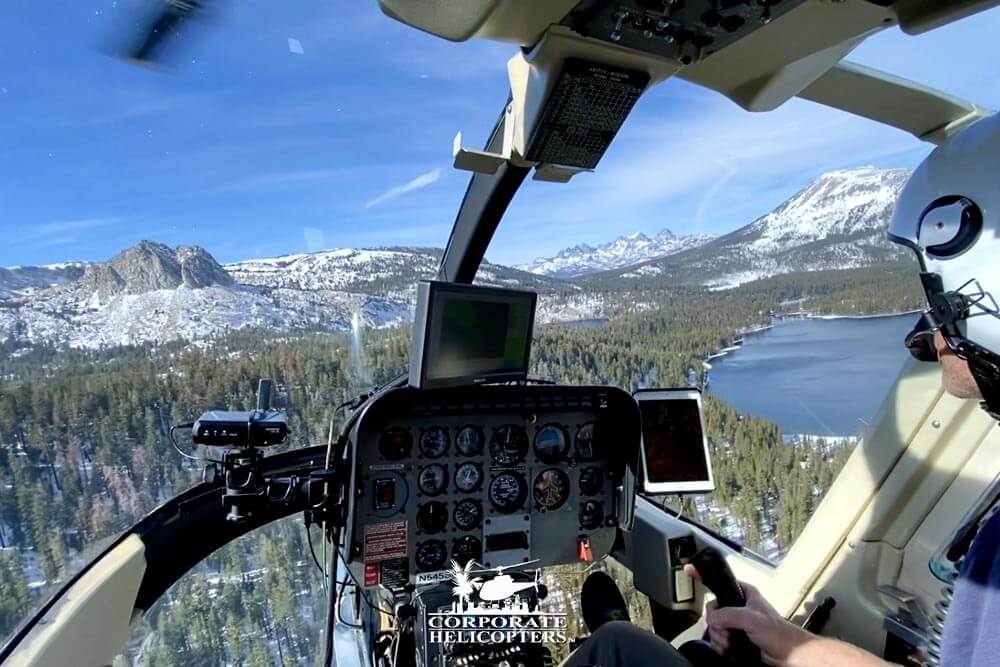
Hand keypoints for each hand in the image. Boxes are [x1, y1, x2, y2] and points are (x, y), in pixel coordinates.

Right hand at [684, 564, 813, 666]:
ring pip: (715, 625)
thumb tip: (713, 619)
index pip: (720, 581)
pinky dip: (720, 644)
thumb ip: (728, 614)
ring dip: (718, 637)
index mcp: (744, 593)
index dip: (704, 575)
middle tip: (724, 632)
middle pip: (713, 609)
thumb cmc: (779, 633)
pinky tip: (726, 648)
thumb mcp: (750, 618)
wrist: (788, 655)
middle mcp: (739, 606)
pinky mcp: (737, 636)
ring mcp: (737, 622)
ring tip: (728, 643)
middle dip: (716, 624)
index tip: (689, 569)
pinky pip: (719, 637)